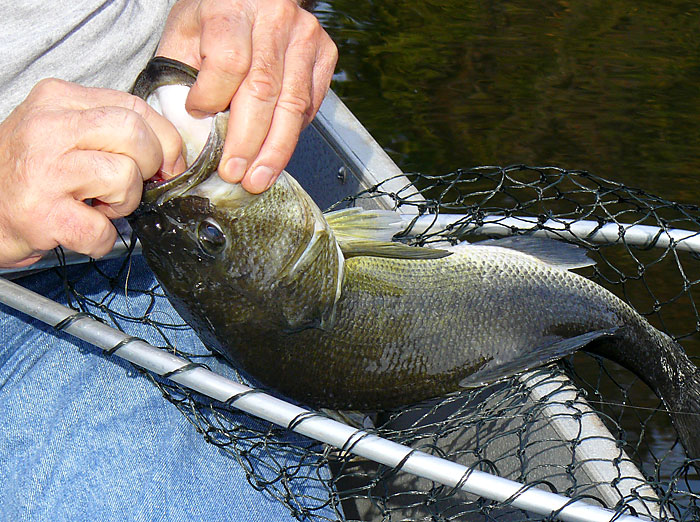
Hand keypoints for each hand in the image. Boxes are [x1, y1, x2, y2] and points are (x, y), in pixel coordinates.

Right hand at [0, 79, 184, 267]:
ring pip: (125, 177)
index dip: (165, 140)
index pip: (136, 107)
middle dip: (147, 167)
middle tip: (126, 185)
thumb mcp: (65, 134)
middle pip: (135, 134)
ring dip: (123, 204)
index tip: (167, 163)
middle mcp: (48, 127)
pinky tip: (81, 230)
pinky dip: (102, 239)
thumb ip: (112, 132)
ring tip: (95, 206)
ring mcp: (44, 169)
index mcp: (58, 100)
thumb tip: (170, 154)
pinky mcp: (42, 213)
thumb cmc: (29, 176)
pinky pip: (103, 229)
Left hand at [157, 0, 337, 192]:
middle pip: (263, 90)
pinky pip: (310, 105)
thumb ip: (180, 79)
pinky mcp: (325, 53)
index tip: (198, 115)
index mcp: (232, 7)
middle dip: (248, 141)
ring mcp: (306, 36)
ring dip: (275, 149)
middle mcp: (275, 18)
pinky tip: (275, 152)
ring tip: (259, 177)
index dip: (213, 95)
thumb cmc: (213, 19)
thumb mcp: (184, 35)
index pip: (229, 61)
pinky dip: (292, 134)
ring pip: (293, 104)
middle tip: (234, 172)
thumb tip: (188, 134)